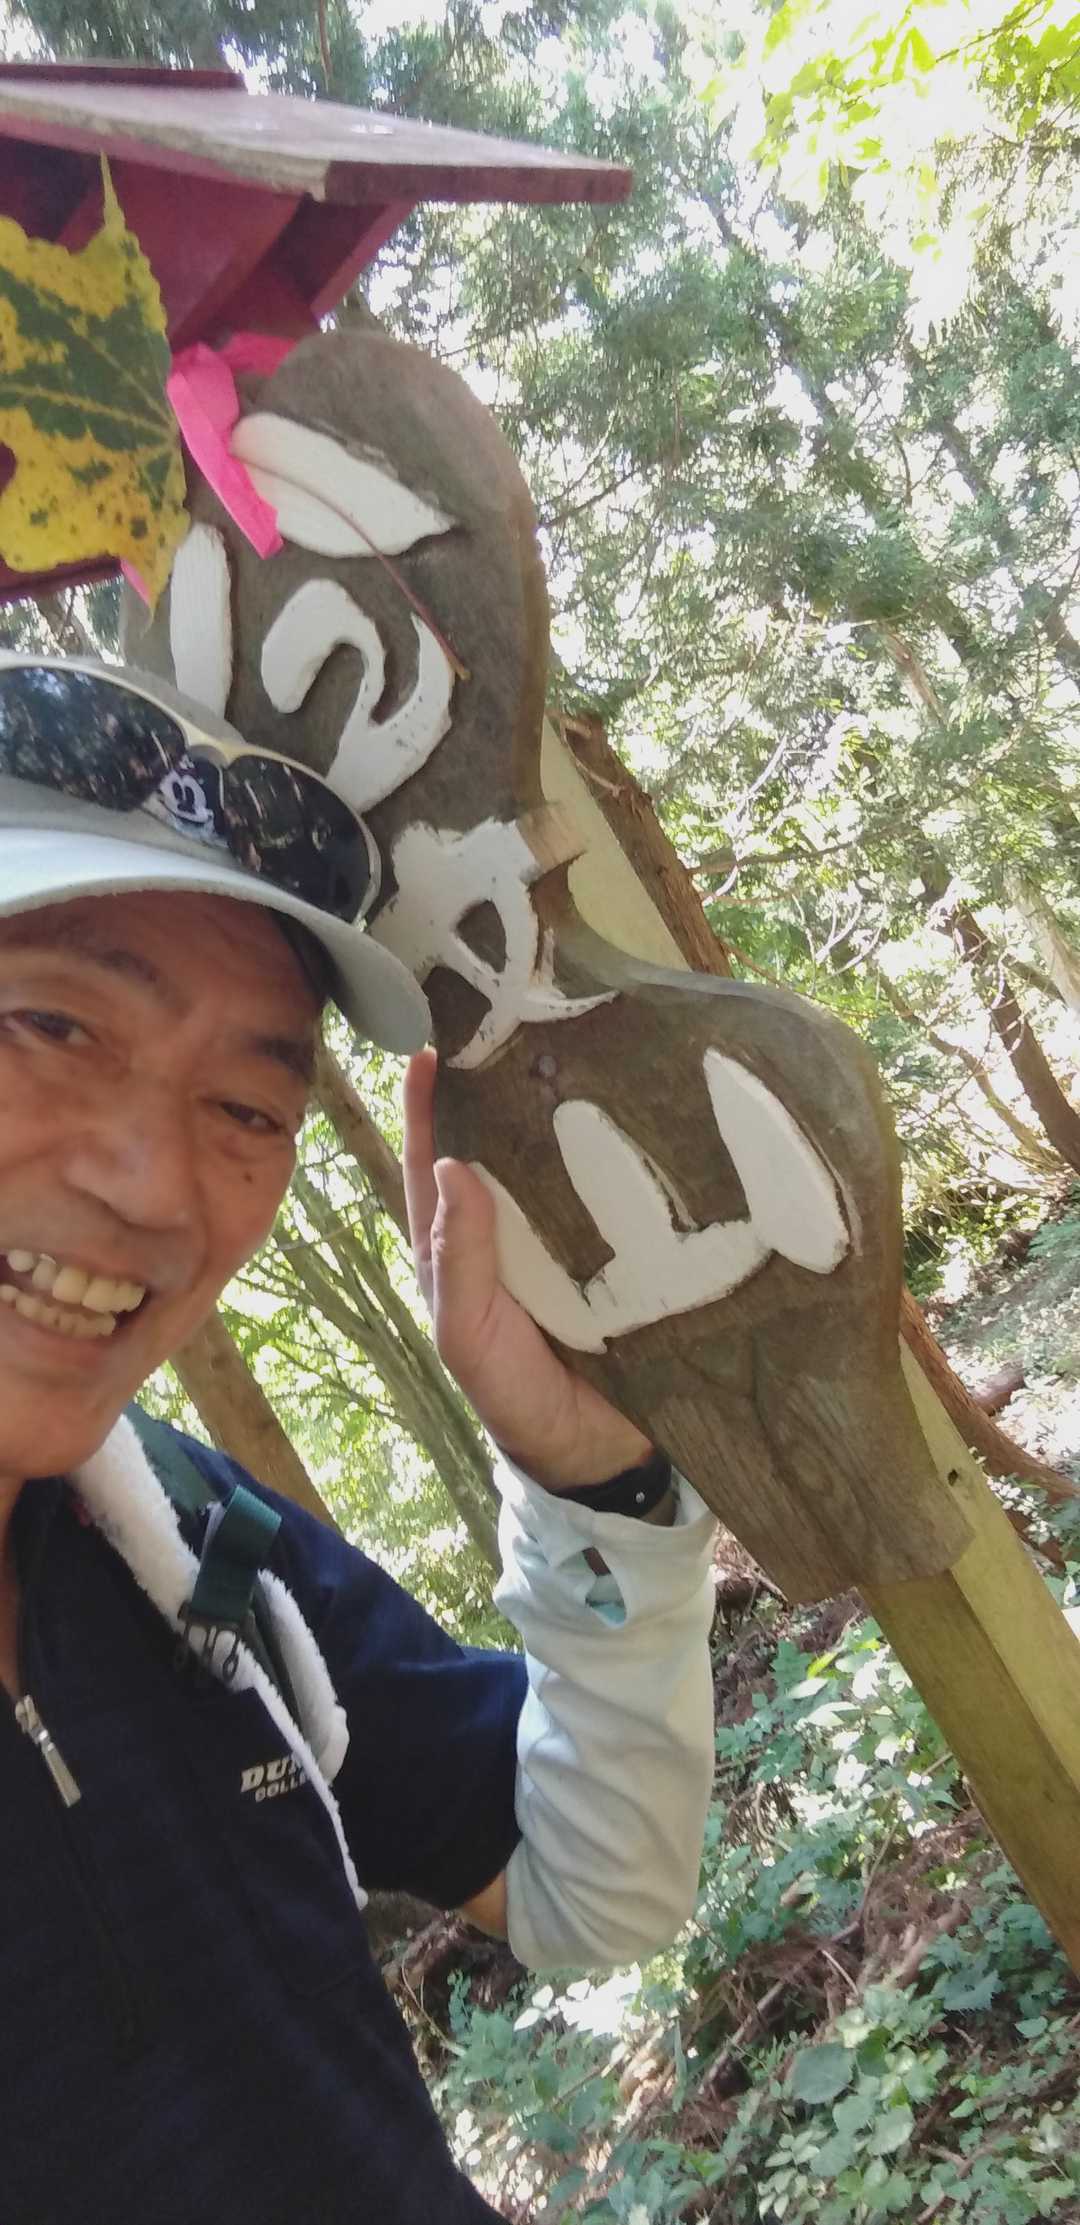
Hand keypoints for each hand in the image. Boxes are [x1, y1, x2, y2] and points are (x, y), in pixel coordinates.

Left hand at [402, 1049, 653, 1489]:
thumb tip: (449, 1164)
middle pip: (501, 1150)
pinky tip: (645, 1121)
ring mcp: (566, 1240)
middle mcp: (509, 1234)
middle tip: (522, 1025)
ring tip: (584, 1054)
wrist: (601, 1455)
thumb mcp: (469, 1335)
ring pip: (560, 1165)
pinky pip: (617, 1197)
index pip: (434, 1166)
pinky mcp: (622, 1253)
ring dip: (569, 1117)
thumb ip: (457, 1259)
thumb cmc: (516, 1396)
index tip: (428, 1048)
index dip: (426, 1110)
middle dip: (505, 1092)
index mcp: (458, 1250)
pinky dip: (626, 1160)